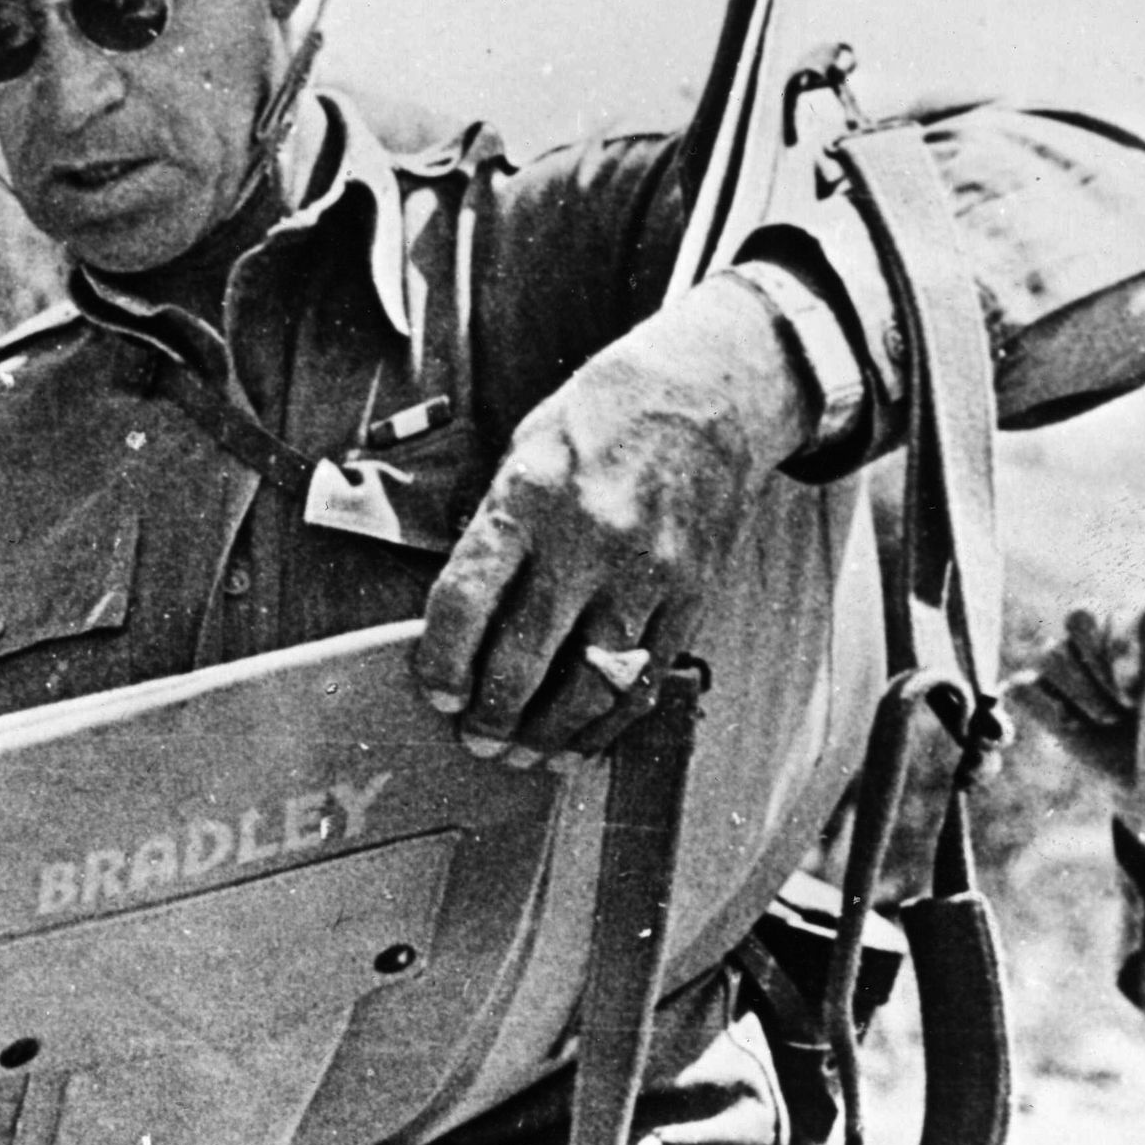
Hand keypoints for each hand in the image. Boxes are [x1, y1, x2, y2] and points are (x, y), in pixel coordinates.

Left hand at [413, 272, 813, 764]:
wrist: (708, 393)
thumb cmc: (599, 422)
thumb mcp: (523, 455)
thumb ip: (494, 534)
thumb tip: (461, 622)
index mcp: (529, 500)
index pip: (467, 600)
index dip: (443, 661)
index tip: (436, 693)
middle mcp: (587, 542)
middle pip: (526, 656)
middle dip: (492, 713)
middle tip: (476, 738)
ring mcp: (646, 574)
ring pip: (590, 683)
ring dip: (550, 731)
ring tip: (523, 751)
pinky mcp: (690, 596)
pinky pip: (645, 678)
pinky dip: (609, 720)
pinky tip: (583, 736)